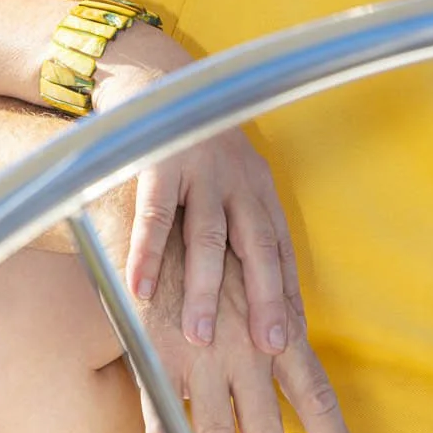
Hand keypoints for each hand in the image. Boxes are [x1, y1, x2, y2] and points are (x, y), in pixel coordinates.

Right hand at [92, 33, 301, 356]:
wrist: (156, 83)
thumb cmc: (195, 151)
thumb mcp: (229, 184)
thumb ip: (237, 232)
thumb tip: (250, 298)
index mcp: (259, 191)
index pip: (281, 251)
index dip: (288, 295)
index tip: (292, 342)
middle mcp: (238, 181)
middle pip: (258, 248)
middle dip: (264, 299)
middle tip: (268, 349)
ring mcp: (200, 171)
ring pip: (208, 238)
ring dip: (205, 289)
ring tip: (199, 337)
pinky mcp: (158, 163)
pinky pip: (154, 216)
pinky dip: (147, 254)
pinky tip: (140, 290)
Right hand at [135, 224, 360, 432]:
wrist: (160, 214)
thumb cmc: (214, 249)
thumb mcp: (256, 280)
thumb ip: (274, 320)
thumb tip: (293, 351)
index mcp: (274, 331)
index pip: (313, 392)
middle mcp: (244, 348)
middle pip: (265, 425)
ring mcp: (200, 355)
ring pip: (215, 432)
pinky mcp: (157, 355)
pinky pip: (163, 418)